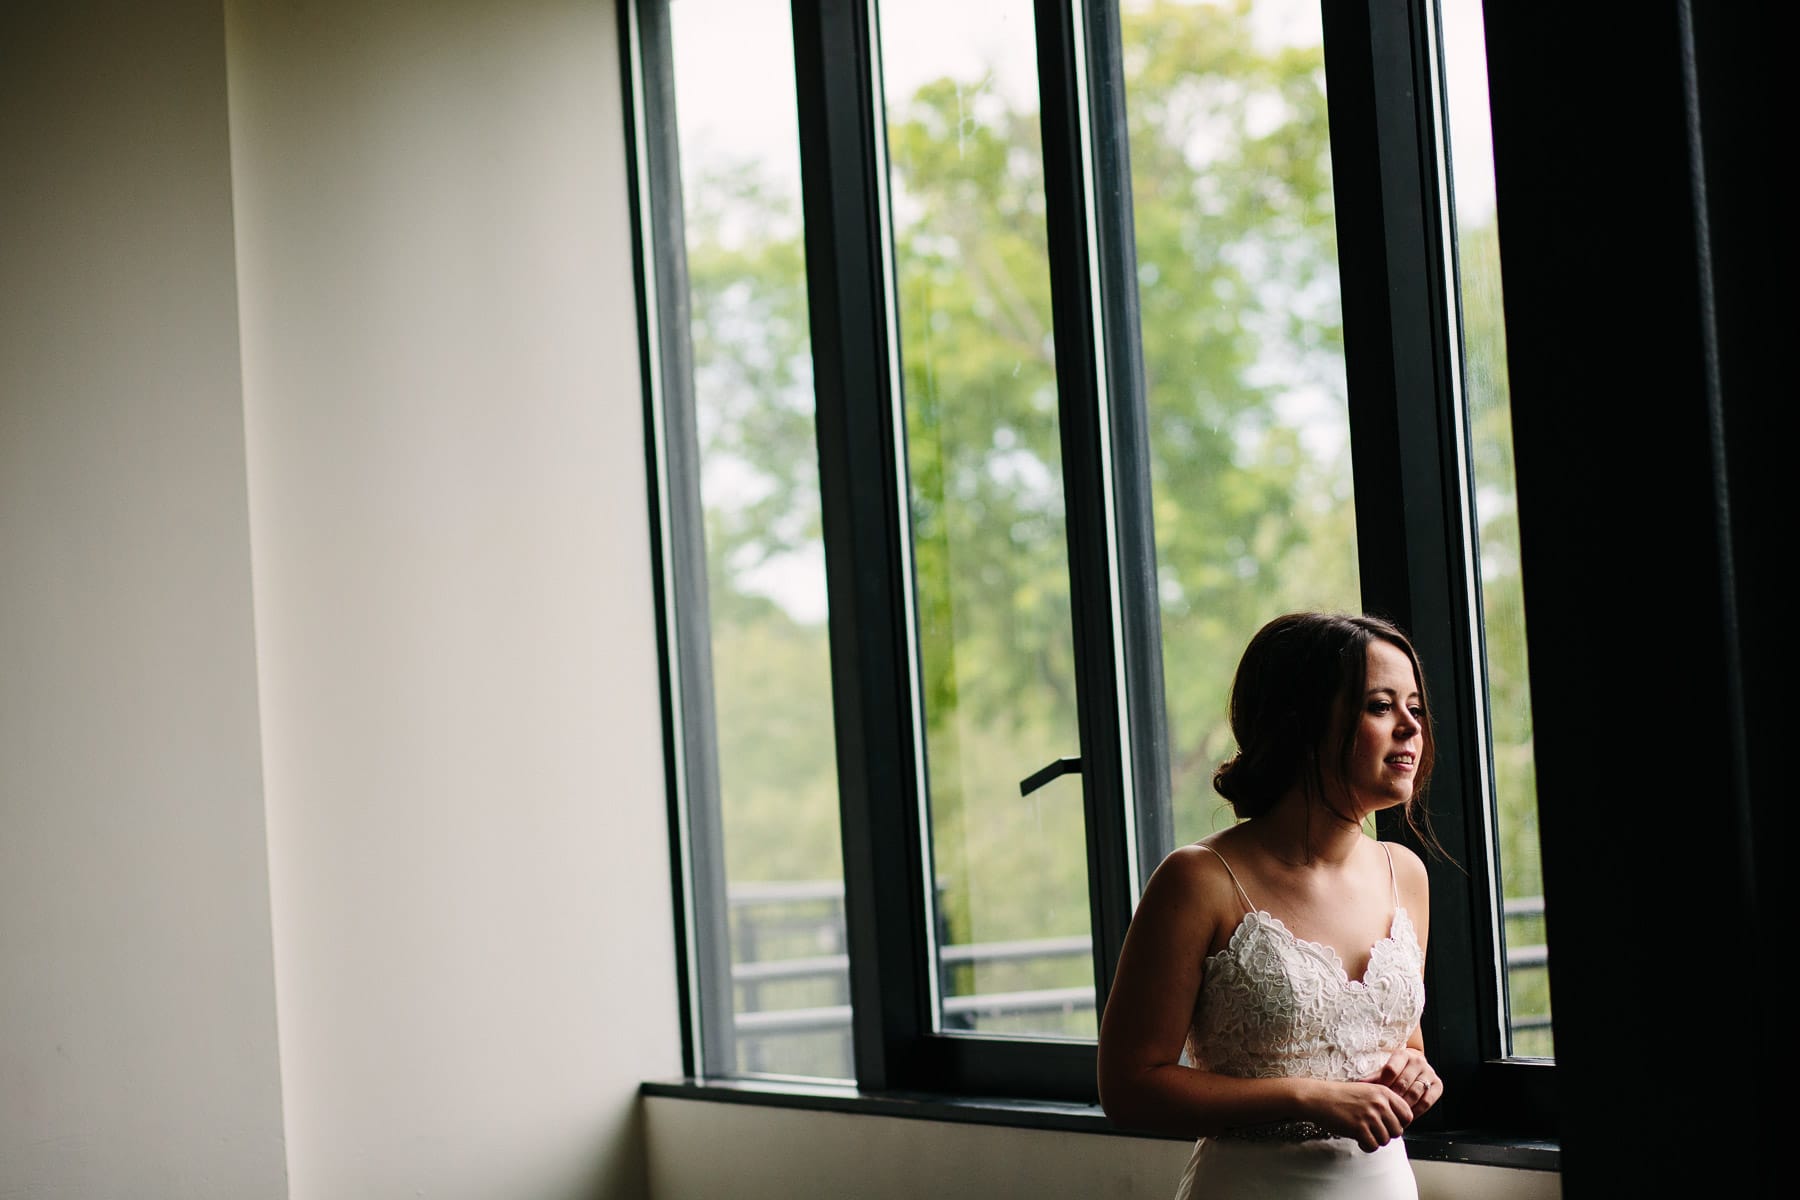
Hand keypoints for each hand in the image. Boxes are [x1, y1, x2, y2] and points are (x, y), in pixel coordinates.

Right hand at [1299, 1079, 1413, 1152]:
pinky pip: (1373, 1146)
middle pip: (1398, 1131)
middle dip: (1386, 1134)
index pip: (1408, 1115)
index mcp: (1384, 1093)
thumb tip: (1400, 1123)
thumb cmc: (1341, 1096)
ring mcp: (1369, 1116)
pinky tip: (1358, 1139)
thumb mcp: (1367, 1091)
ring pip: (1385, 1141)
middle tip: (1372, 1130)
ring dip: (1375, 1140)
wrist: (1318, 1098)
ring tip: (1363, 1133)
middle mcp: (1379, 1103)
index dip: (1400, 1123)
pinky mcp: (1359, 1128)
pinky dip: (1366, 1146)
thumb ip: (1385, 1103)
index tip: (1389, 1125)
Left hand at [1360, 1047, 1442, 1121]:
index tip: (1377, 1095)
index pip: (1391, 1070)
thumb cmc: (1396, 1069)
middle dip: (1392, 1098)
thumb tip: (1361, 1084)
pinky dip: (1416, 1111)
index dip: (1382, 1085)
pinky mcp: (1438, 1085)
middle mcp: (1418, 1061)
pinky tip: (1407, 1115)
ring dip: (1403, 1106)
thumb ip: (1375, 1077)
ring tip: (1394, 1113)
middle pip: (1403, 1083)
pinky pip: (1427, 1101)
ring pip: (1415, 1093)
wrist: (1415, 1066)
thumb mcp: (1384, 1069)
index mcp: (1403, 1054)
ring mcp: (1429, 1073)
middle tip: (1385, 1108)